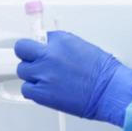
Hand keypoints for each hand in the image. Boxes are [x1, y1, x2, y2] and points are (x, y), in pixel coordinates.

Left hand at [14, 30, 131, 126]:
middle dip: (27, 54)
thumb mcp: (83, 48)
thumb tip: (53, 49)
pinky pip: (26, 89)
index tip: (42, 50)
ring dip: (32, 74)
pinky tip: (44, 90)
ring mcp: (43, 74)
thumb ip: (63, 47)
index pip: (40, 37)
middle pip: (22, 49)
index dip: (41, 45)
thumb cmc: (103, 73)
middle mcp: (49, 55)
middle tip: (33, 60)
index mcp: (61, 40)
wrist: (109, 91)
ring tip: (45, 79)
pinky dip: (33, 90)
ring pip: (23, 70)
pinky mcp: (42, 93)